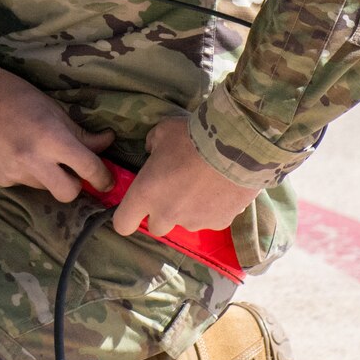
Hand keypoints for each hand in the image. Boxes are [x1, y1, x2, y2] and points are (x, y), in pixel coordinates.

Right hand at [0, 61, 114, 202]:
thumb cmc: (13, 93)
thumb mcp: (52, 108)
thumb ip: (80, 132)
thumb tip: (106, 143)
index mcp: (51, 138)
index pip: (89, 169)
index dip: (104, 177)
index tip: (107, 178)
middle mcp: (33, 160)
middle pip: (69, 193)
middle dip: (76, 185)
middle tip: (74, 170)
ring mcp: (14, 172)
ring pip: (45, 187)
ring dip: (49, 176)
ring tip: (36, 151)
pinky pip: (24, 183)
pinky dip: (27, 172)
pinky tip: (15, 151)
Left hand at [112, 116, 258, 238]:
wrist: (236, 147)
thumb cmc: (191, 137)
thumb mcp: (162, 133)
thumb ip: (152, 146)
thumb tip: (153, 152)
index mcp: (145, 194)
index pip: (122, 223)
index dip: (126, 218)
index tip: (133, 209)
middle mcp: (167, 214)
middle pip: (156, 227)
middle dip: (161, 213)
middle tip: (173, 192)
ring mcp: (194, 222)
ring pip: (185, 223)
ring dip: (189, 210)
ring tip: (203, 185)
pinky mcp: (220, 223)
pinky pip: (211, 219)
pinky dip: (213, 209)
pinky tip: (221, 188)